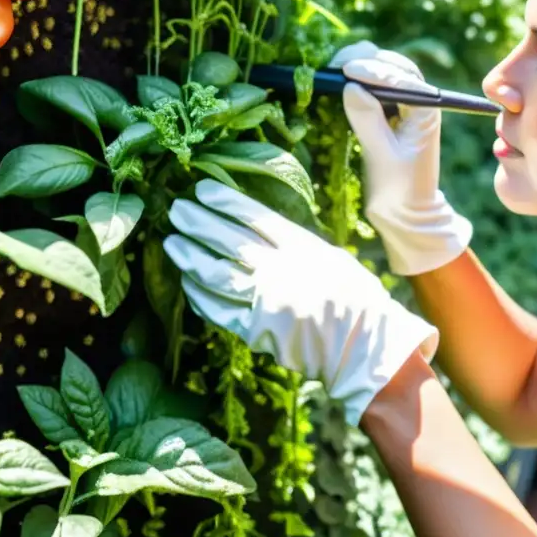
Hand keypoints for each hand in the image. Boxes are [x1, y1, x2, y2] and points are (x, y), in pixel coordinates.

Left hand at [163, 179, 438, 426]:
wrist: (365, 347)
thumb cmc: (355, 301)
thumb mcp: (331, 259)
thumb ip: (297, 247)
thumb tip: (262, 231)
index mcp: (302, 247)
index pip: (255, 217)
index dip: (225, 202)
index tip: (202, 190)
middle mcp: (281, 269)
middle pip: (230, 240)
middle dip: (199, 223)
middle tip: (176, 211)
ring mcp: (267, 300)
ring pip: (217, 273)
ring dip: (190, 257)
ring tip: (172, 243)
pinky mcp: (258, 330)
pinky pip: (219, 311)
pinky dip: (200, 296)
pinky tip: (187, 283)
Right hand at [329, 41, 472, 275]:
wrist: (405, 216)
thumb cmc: (398, 191)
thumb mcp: (382, 157)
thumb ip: (368, 120)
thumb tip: (351, 87)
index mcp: (426, 110)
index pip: (401, 78)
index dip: (373, 70)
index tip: (346, 70)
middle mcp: (418, 103)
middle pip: (394, 66)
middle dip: (365, 60)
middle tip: (336, 63)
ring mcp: (403, 108)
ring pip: (383, 74)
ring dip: (359, 66)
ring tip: (334, 68)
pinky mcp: (387, 116)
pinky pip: (373, 90)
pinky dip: (356, 82)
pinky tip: (337, 81)